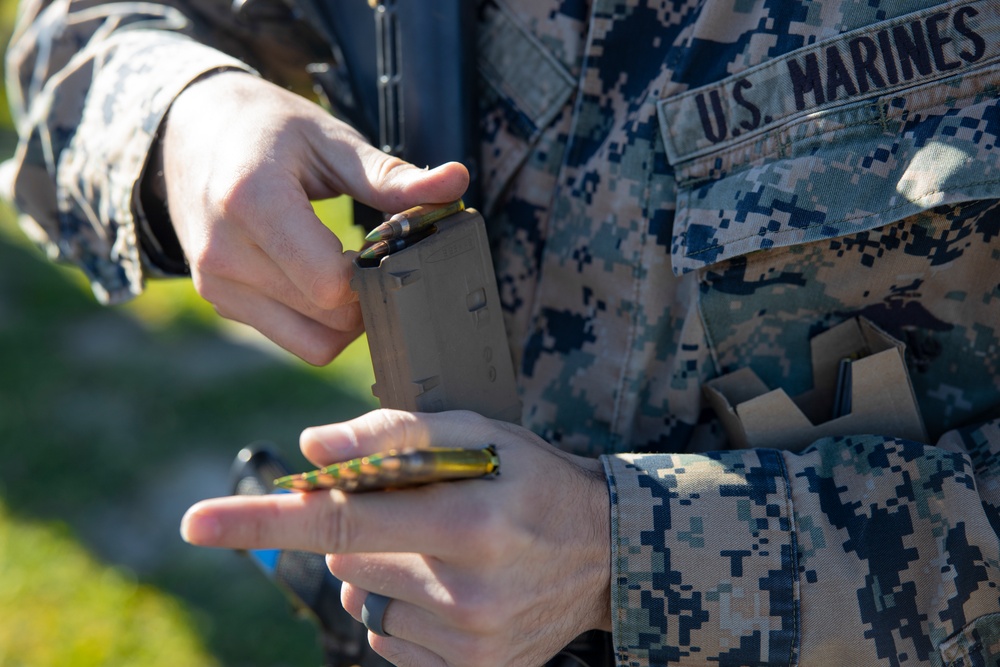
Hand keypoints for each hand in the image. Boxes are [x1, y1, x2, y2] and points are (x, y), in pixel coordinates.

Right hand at [160, 72, 468, 363]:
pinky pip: (290, 337)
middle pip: (327, 319)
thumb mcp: (331, 140)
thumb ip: (392, 175)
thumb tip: (458, 182)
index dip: (374, 277)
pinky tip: (322, 277)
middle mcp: (224, 253)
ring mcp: (216, 283)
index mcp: (251, 202)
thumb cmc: (268, 129)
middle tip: (380, 260)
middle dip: (368, 299)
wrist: (189, 130)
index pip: (330, 284)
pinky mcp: (218, 300)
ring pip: (312, 344)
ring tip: (352, 270)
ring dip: (346, 319)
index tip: (389, 247)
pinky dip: (319, 321)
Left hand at [181, 409, 611, 665]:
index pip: (342, 521)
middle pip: (347, 559)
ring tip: (447, 550)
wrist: (605, 554)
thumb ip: (394, 434)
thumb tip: (311, 451)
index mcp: (466, 522)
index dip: (263, 522)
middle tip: (420, 510)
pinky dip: (401, 605)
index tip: (196, 523)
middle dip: (360, 529)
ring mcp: (467, 643)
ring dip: (382, 569)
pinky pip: (388, 637)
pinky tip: (451, 586)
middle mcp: (465, 592)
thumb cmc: (536, 479)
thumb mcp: (481, 434)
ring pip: (363, 599)